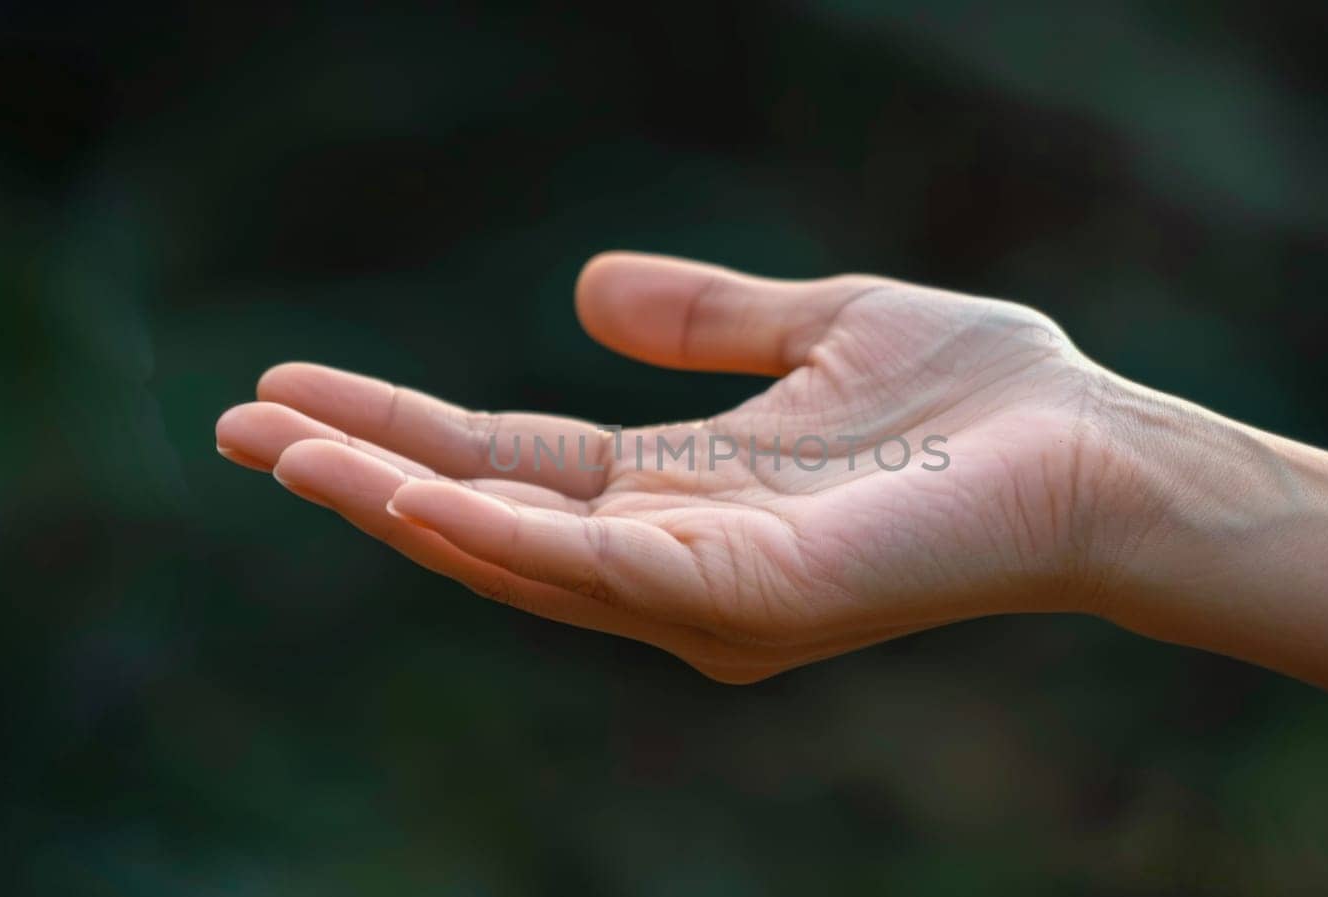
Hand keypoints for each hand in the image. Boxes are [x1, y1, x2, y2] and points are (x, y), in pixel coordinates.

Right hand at [216, 252, 1156, 681]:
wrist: (1097, 451)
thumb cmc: (979, 401)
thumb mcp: (817, 326)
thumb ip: (708, 319)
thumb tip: (585, 287)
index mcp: (681, 495)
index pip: (509, 465)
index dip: (400, 430)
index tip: (291, 390)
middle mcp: (675, 560)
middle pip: (486, 515)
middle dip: (359, 474)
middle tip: (231, 427)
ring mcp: (706, 593)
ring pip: (517, 555)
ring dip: (396, 505)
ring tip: (284, 454)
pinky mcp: (750, 601)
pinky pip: (597, 571)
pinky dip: (495, 536)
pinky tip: (407, 494)